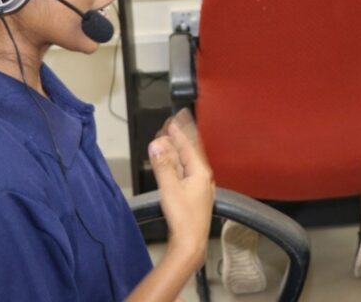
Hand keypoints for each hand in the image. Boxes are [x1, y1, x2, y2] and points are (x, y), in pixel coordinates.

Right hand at [149, 110, 214, 269]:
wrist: (190, 242)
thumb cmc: (184, 219)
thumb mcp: (170, 187)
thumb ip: (163, 164)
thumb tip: (157, 145)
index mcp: (200, 172)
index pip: (189, 145)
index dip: (180, 131)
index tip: (174, 118)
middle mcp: (203, 177)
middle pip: (191, 151)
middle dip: (181, 137)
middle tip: (173, 123)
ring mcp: (200, 186)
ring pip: (189, 161)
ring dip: (178, 149)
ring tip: (171, 139)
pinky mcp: (195, 195)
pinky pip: (187, 170)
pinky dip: (179, 162)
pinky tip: (175, 163)